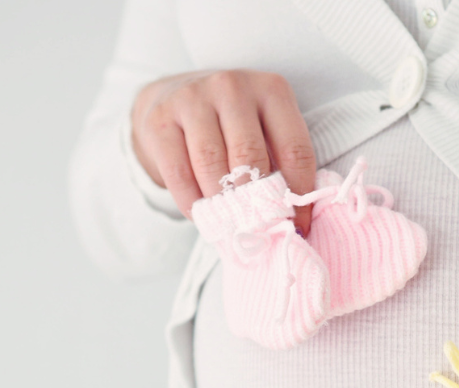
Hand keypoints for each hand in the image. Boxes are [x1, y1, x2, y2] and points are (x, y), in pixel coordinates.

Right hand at [131, 69, 316, 233]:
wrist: (174, 95)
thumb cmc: (231, 123)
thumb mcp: (265, 128)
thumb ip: (282, 163)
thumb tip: (297, 222)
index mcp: (271, 90)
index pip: (295, 149)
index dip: (298, 194)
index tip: (296, 227)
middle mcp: (232, 87)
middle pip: (250, 156)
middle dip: (256, 201)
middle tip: (259, 229)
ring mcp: (193, 99)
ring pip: (212, 165)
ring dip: (222, 203)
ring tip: (229, 223)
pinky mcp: (160, 120)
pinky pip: (178, 172)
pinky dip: (191, 202)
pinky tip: (200, 214)